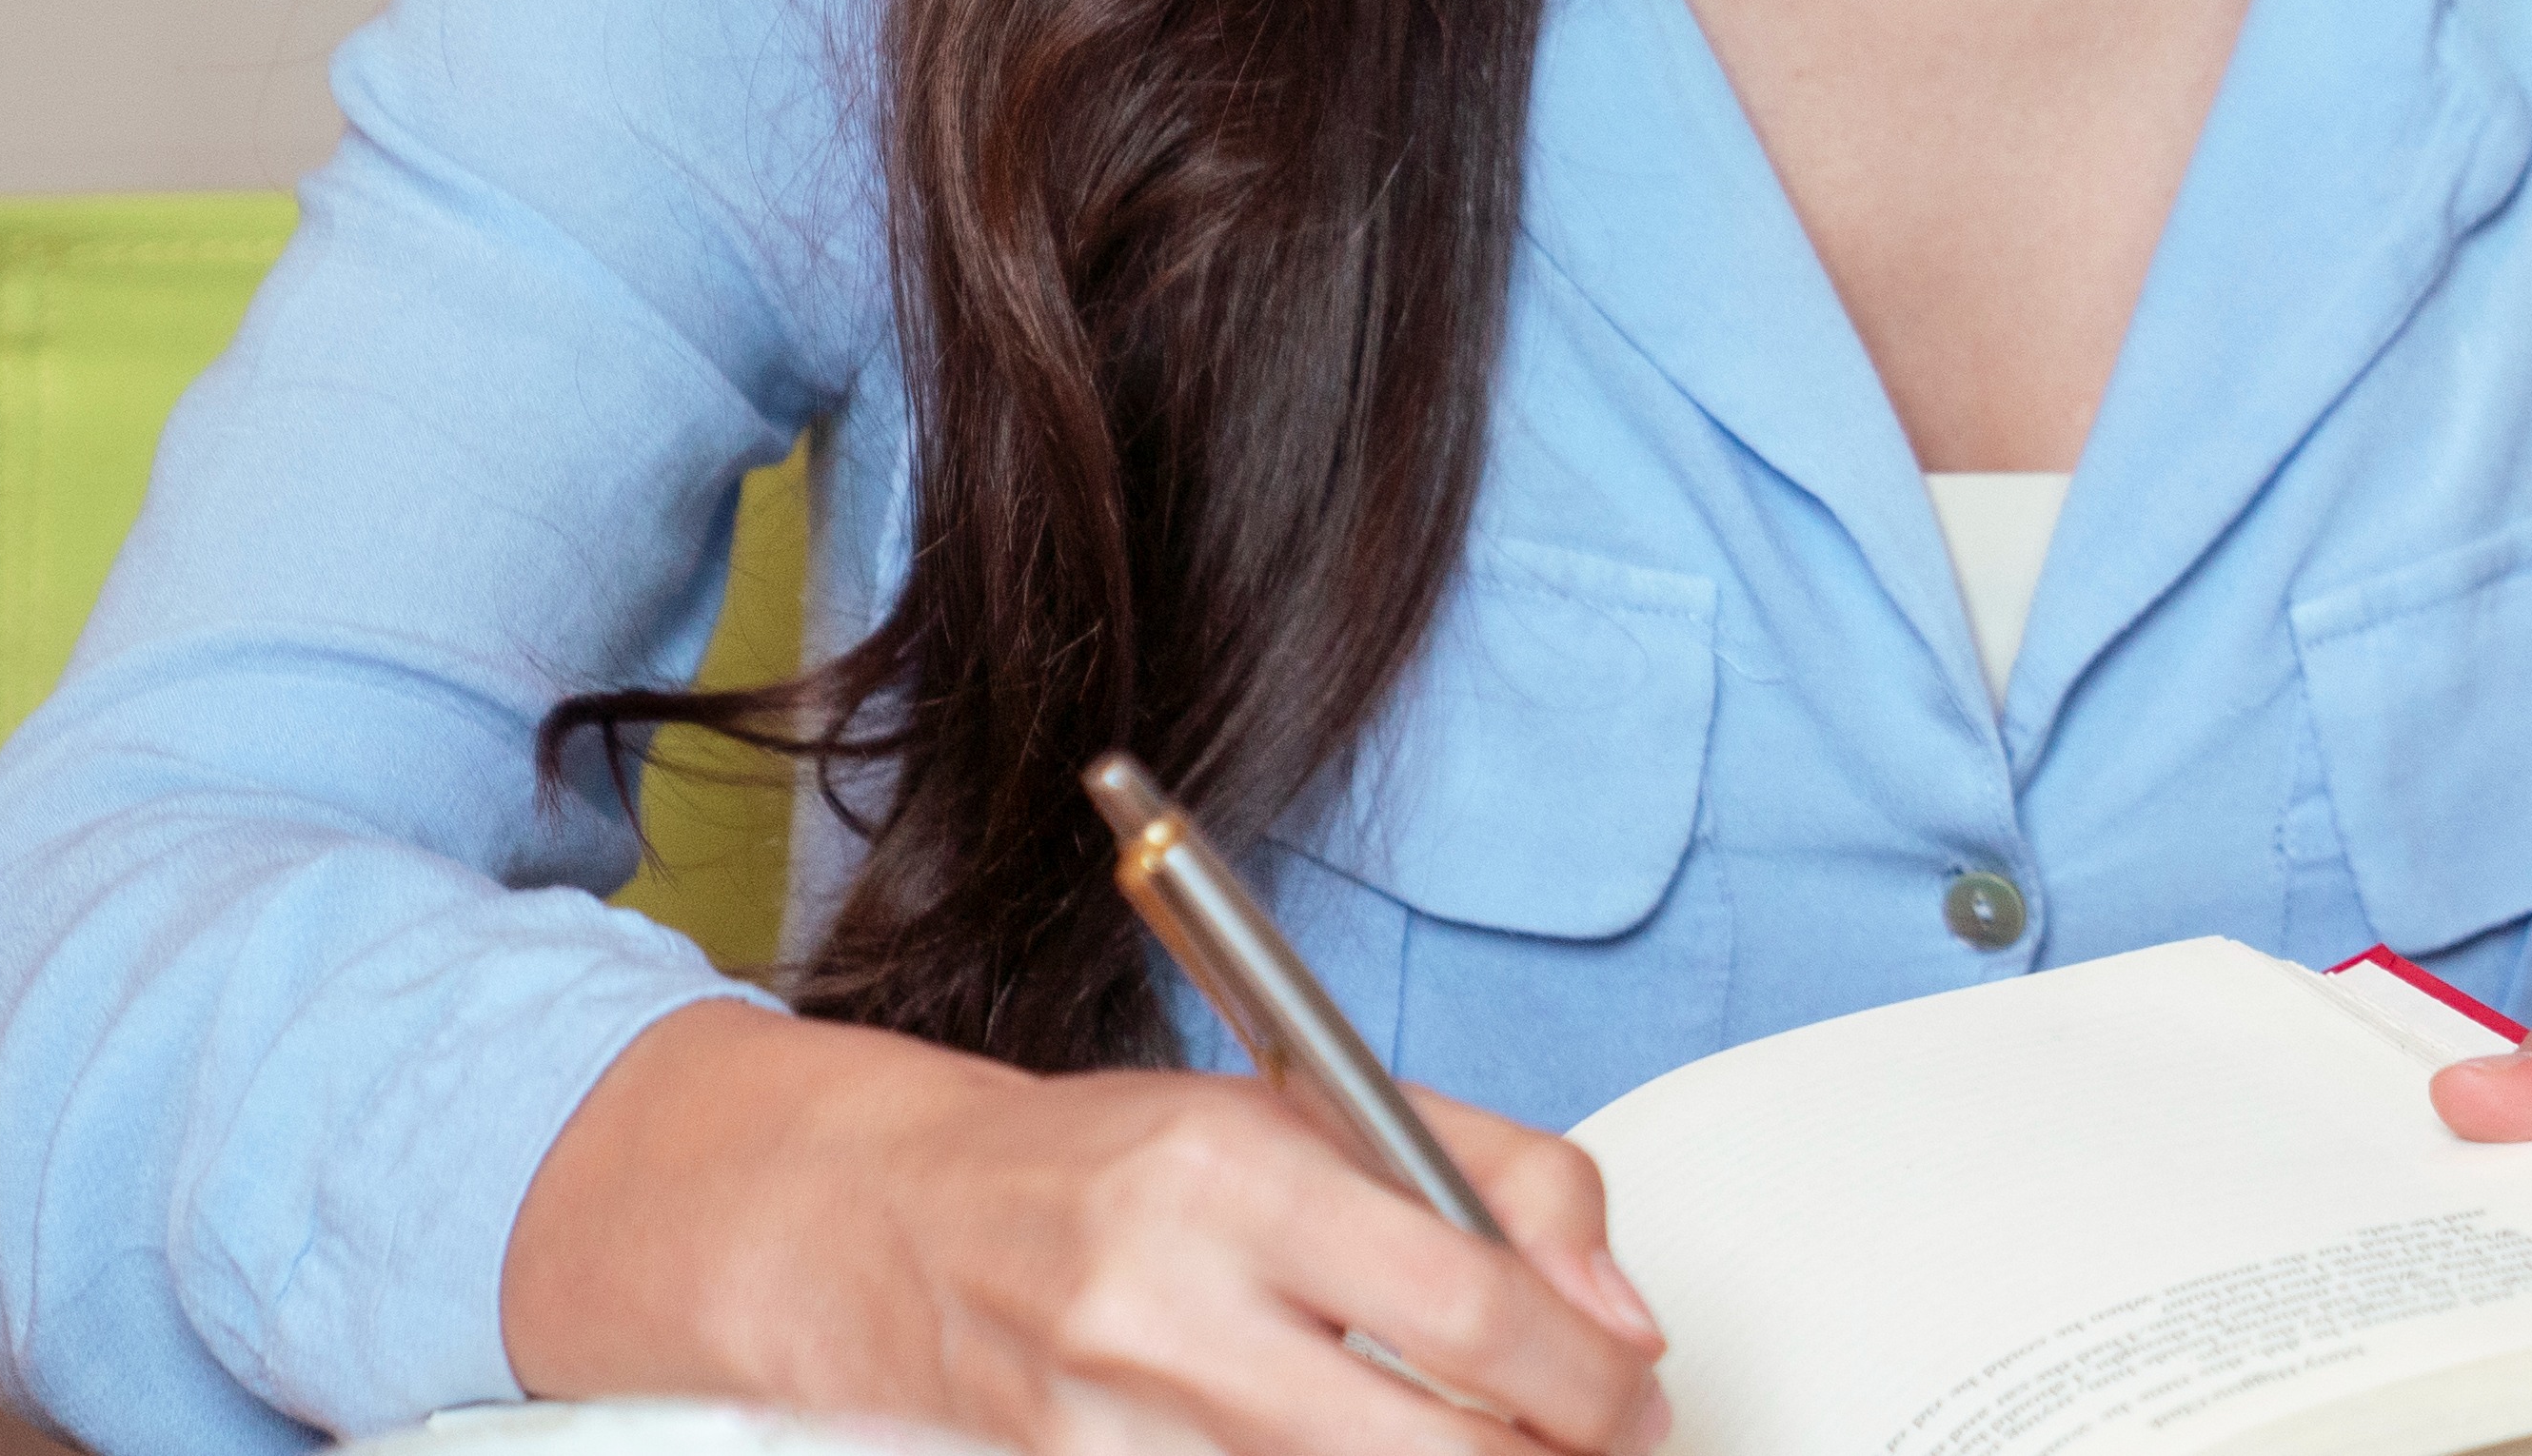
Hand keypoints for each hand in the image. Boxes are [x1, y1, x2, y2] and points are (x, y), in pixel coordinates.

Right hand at [508, 1000, 1676, 1455]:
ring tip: (1486, 1441)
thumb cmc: (1125, 1162)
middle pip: (1430, 1451)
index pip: (1465, 1306)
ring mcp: (1116, 1428)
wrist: (900, 1230)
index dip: (1584, 1380)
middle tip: (1592, 1443)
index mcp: (1231, 1174)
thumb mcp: (1324, 1109)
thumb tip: (1624, 1326)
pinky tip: (1362, 1446)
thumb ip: (1507, 1183)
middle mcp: (1164, 1308)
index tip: (1631, 1397)